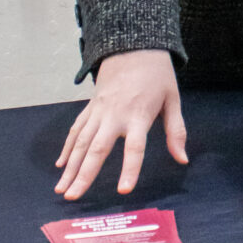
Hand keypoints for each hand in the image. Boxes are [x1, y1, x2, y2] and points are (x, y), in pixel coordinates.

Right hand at [55, 49, 187, 200]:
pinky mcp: (90, 107)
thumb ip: (176, 131)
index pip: (135, 147)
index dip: (130, 169)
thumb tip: (182, 159)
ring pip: (81, 142)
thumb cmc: (157, 75)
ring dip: (70, 167)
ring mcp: (99, 110)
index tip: (124, 190)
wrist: (133, 46)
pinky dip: (67, 148)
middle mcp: (115, 114)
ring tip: (61, 189)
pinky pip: (76, 129)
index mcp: (139, 114)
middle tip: (73, 197)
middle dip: (84, 174)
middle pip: (98, 149)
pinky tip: (60, 166)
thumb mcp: (173, 99)